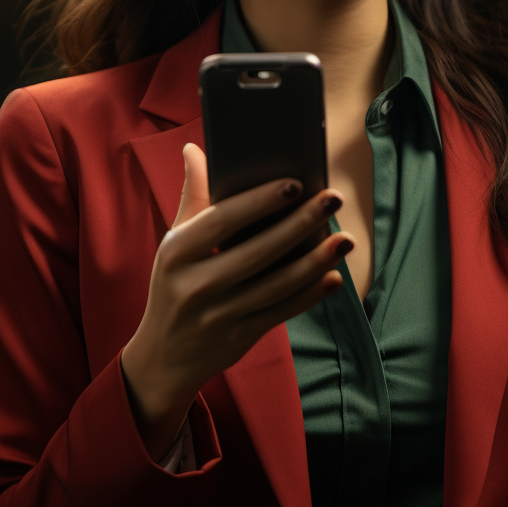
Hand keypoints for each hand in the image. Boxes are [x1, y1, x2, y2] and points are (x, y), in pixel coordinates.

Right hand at [121, 142, 350, 459]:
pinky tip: (333, 277)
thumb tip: (195, 150)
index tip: (295, 182)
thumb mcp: (173, 245)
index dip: (259, 201)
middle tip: (333, 198)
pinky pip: (281, 312)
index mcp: (175, 253)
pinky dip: (309, 295)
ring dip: (315, 262)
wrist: (163, 356)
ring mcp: (218, 315)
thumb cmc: (174, 286)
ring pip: (276, 285)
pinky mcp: (239, 338)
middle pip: (256, 252)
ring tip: (345, 238)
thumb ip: (192, 198)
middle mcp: (195, 285)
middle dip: (299, 224)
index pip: (222, 220)